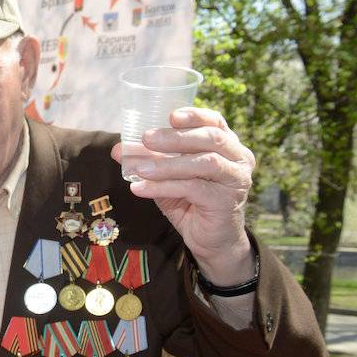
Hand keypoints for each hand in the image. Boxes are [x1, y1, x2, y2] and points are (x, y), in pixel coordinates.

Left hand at [113, 107, 255, 285]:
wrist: (210, 241)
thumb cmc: (191, 203)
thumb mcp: (167, 178)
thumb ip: (149, 162)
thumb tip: (118, 149)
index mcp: (227, 146)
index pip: (215, 123)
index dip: (195, 115)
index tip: (170, 115)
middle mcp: (238, 159)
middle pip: (211, 139)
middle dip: (176, 137)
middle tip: (146, 138)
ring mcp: (236, 180)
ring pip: (205, 163)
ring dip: (168, 164)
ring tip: (139, 168)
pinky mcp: (226, 201)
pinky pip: (194, 189)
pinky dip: (164, 187)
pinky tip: (141, 188)